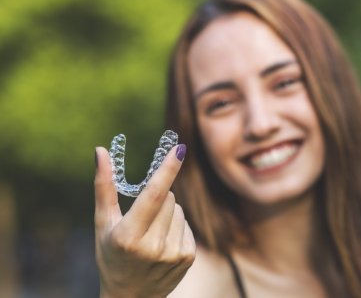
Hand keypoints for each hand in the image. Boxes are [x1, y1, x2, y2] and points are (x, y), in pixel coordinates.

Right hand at [94, 144, 194, 297]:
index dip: (167, 169)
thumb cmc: (111, 255)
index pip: (153, 195)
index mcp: (128, 236)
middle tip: (142, 217)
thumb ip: (104, 186)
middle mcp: (153, 247)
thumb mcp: (103, 224)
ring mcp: (173, 254)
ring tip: (151, 233)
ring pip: (179, 210)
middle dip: (158, 197)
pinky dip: (176, 227)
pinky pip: (186, 224)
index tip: (179, 149)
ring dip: (167, 213)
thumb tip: (101, 151)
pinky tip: (163, 242)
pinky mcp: (188, 257)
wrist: (130, 297)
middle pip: (168, 198)